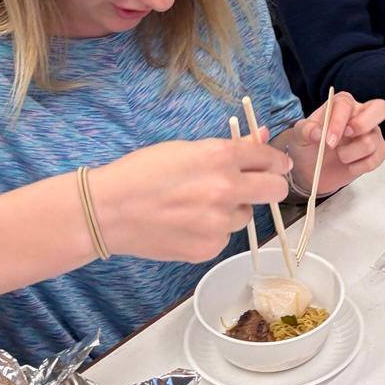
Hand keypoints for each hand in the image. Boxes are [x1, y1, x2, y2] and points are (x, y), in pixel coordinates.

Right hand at [88, 135, 291, 261]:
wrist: (109, 211)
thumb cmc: (142, 172)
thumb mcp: (186, 149)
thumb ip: (230, 147)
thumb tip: (262, 136)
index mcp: (220, 157)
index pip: (268, 158)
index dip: (274, 161)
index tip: (275, 165)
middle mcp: (226, 189)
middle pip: (275, 190)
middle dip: (270, 185)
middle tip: (256, 186)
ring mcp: (219, 222)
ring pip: (245, 215)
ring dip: (232, 209)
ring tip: (198, 205)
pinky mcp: (209, 248)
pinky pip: (224, 236)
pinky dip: (213, 230)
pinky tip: (187, 224)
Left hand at [289, 92, 384, 194]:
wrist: (311, 170)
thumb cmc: (307, 145)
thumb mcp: (299, 136)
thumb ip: (306, 130)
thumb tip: (318, 133)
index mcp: (341, 105)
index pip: (346, 105)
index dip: (339, 121)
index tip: (328, 140)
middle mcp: (360, 115)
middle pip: (380, 108)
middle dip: (364, 124)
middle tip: (347, 136)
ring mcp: (371, 134)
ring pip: (372, 141)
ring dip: (351, 154)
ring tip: (339, 156)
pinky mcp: (376, 153)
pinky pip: (376, 159)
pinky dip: (359, 166)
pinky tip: (348, 166)